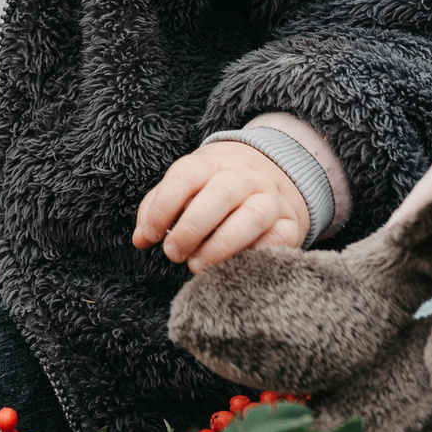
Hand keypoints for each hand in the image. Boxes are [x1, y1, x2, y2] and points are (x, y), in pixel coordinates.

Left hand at [133, 142, 309, 272]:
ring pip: (252, 217)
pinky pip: (276, 241)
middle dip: (192, 227)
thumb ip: (159, 207)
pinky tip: (231, 268)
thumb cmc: (216, 186)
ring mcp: (271, 198)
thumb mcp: (187, 185)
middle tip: (172, 253)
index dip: (163, 206)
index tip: (149, 235)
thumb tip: (140, 239)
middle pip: (220, 194)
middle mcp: (244, 176)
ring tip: (196, 266)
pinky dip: (253, 256)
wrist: (276, 171)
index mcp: (211, 163)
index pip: (185, 176)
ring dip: (221, 245)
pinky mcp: (290, 224)